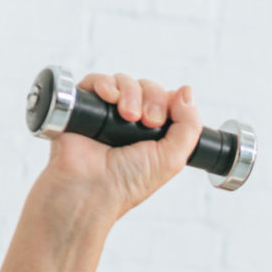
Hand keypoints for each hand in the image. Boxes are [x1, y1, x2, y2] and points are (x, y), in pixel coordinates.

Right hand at [29, 72, 201, 224]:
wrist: (90, 189)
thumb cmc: (127, 182)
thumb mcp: (173, 158)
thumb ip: (189, 125)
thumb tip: (187, 91)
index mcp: (152, 133)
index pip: (166, 99)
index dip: (168, 102)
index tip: (161, 120)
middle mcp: (129, 122)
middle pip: (148, 87)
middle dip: (152, 98)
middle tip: (147, 121)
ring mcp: (106, 113)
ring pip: (124, 82)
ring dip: (131, 93)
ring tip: (126, 115)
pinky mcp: (83, 108)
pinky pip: (95, 81)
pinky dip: (105, 83)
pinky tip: (109, 97)